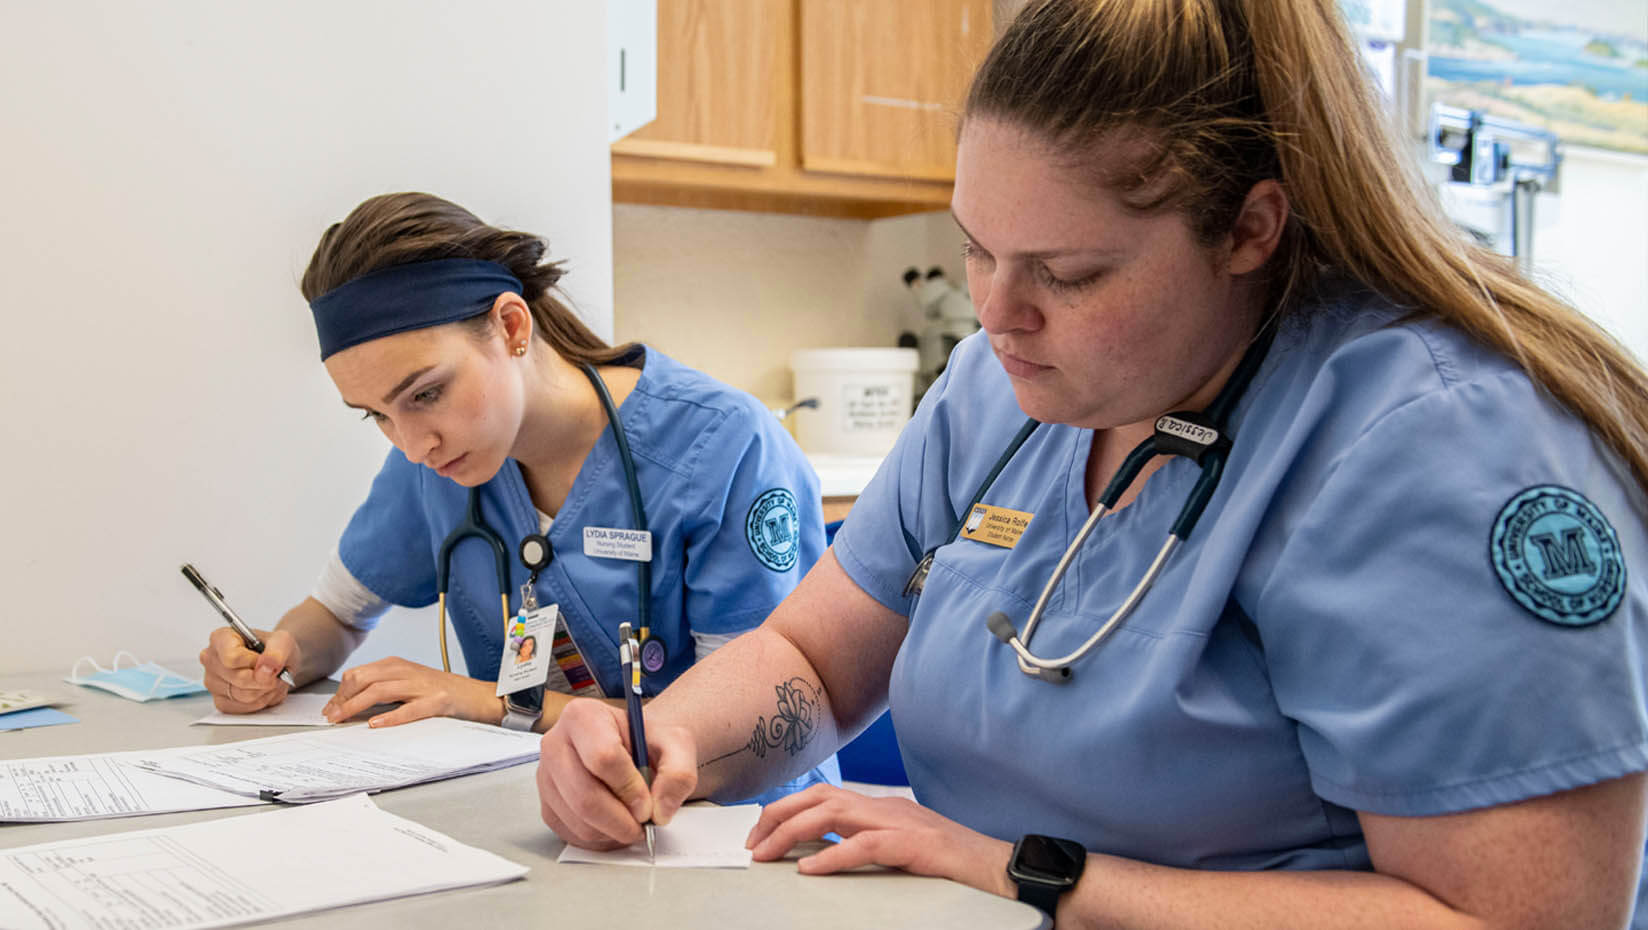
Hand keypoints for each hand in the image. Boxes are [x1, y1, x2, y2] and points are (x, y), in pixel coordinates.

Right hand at [199, 627, 298, 713]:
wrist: (276, 662)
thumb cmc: (273, 648)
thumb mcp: (282, 641)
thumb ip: (277, 652)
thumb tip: (267, 668)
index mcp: (220, 639)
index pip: (232, 658)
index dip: (255, 663)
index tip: (267, 661)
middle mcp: (211, 660)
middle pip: (240, 679)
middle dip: (266, 679)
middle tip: (277, 672)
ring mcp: (213, 682)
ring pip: (244, 696)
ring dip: (267, 690)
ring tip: (273, 680)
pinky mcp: (220, 701)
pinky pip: (244, 708)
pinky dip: (262, 701)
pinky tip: (265, 689)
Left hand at [323, 656, 501, 727]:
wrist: (477, 695)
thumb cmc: (440, 692)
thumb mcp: (408, 683)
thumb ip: (383, 688)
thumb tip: (349, 704)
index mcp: (397, 665)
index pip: (358, 674)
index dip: (339, 692)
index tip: (329, 710)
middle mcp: (407, 671)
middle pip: (363, 679)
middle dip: (342, 698)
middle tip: (331, 717)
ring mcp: (422, 686)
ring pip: (380, 691)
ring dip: (355, 706)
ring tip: (342, 720)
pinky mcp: (437, 701)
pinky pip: (409, 709)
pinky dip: (390, 717)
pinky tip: (375, 724)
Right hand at [536, 698, 697, 849]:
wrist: (634, 749)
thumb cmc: (647, 742)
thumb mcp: (675, 744)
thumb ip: (677, 774)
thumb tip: (660, 810)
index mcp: (583, 716)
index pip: (602, 757)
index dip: (629, 787)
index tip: (648, 802)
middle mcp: (555, 744)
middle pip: (584, 795)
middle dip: (621, 819)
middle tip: (644, 823)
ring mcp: (546, 777)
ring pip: (578, 820)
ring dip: (613, 832)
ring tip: (633, 821)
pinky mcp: (547, 806)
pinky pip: (572, 834)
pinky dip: (600, 839)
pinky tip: (616, 825)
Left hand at [745, 784, 1016, 896]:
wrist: (998, 866)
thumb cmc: (951, 861)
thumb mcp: (899, 847)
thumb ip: (864, 843)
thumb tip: (820, 853)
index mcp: (879, 807)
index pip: (822, 795)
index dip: (786, 810)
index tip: (759, 833)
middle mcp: (884, 807)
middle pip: (818, 796)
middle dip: (778, 815)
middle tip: (752, 844)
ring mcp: (899, 822)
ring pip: (832, 814)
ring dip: (792, 832)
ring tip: (766, 853)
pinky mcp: (913, 845)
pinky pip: (864, 846)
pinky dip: (832, 857)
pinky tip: (809, 869)